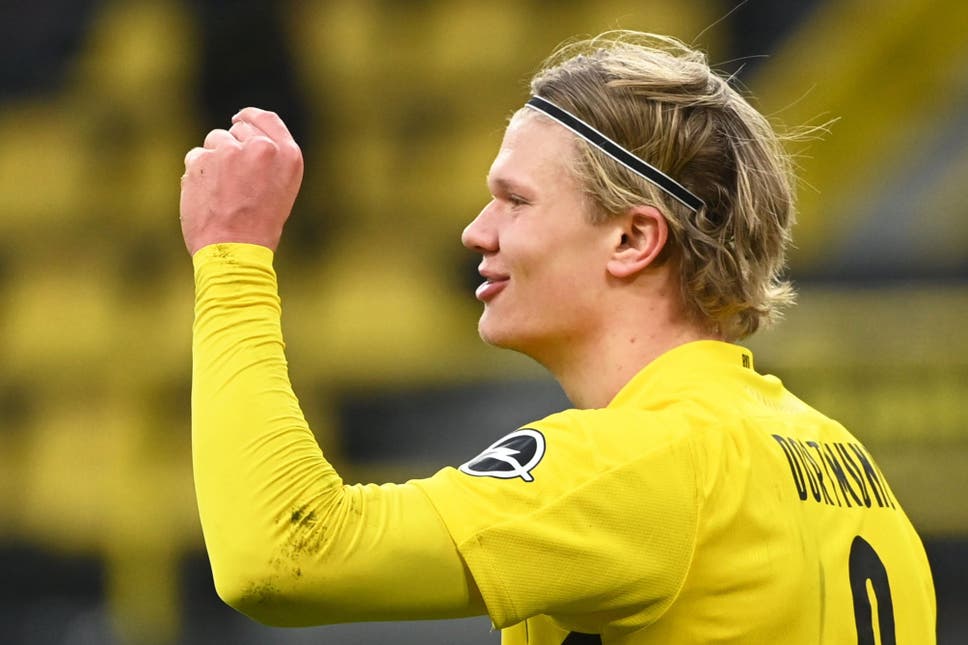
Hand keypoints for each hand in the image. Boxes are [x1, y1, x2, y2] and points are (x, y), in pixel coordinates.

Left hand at [180, 107, 303, 254]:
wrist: (235, 249)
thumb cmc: (260, 226)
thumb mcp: (281, 189)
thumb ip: (269, 160)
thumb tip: (245, 139)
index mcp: (288, 156)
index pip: (266, 119)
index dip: (250, 117)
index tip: (239, 119)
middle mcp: (262, 148)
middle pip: (238, 128)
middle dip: (232, 145)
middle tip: (234, 179)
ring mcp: (231, 151)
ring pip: (215, 140)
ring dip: (215, 160)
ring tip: (223, 193)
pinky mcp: (203, 158)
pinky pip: (196, 156)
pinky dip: (198, 174)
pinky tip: (207, 196)